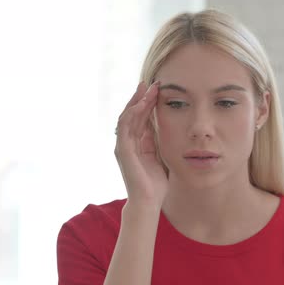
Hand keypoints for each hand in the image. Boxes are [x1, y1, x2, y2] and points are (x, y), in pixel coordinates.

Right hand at [114, 81, 167, 209]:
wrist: (148, 201)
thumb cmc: (155, 183)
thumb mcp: (159, 156)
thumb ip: (157, 141)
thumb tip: (161, 125)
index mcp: (136, 144)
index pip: (141, 118)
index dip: (148, 104)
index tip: (159, 90)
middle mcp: (127, 142)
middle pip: (133, 114)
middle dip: (142, 98)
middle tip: (152, 83)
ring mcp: (123, 145)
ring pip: (128, 116)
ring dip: (137, 101)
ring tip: (147, 89)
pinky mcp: (122, 150)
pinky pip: (125, 126)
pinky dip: (132, 113)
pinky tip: (142, 104)